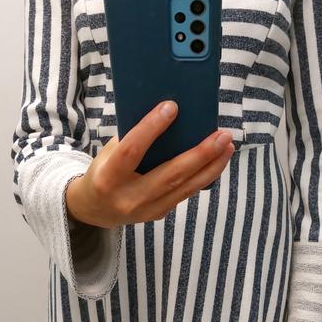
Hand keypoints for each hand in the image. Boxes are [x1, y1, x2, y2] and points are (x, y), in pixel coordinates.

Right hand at [66, 100, 234, 228]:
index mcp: (108, 177)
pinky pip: (185, 193)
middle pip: (171, 174)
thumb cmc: (103, 170)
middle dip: (200, 154)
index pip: (131, 150)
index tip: (172, 107)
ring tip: (227, 146)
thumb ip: (132, 139)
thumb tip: (167, 114)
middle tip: (222, 135)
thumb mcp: (108, 153)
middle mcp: (128, 197)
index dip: (151, 128)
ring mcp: (145, 210)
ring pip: (185, 187)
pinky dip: (203, 176)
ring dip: (211, 166)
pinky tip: (217, 161)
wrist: (94, 210)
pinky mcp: (158, 214)